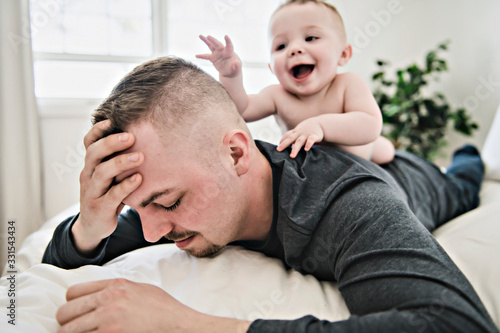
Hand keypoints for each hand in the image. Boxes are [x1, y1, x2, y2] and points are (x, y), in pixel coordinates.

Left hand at [56, 279, 250, 332]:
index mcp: (115, 286)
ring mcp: (108, 320)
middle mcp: (108, 300)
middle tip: (75, 330)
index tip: (76, 315)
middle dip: (67, 324)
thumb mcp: (140, 289)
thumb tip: (97, 296)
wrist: (179, 325)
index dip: (72, 306)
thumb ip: (117, 289)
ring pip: (68, 331)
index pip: (73, 293)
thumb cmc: (163, 309)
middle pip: (65, 313)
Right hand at [72, 121, 143, 253]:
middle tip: (131, 136)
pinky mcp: (100, 208)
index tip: (110, 120)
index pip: (88, 144)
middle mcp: (88, 176)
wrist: (94, 226)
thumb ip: (118, 161)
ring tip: (140, 156)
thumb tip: (143, 137)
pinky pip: (112, 195)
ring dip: (121, 162)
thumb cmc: (108, 194)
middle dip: (111, 143)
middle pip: (94, 154)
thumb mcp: (110, 177)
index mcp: (90, 165)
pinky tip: (139, 178)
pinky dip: (126, 185)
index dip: (96, 131)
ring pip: (102, 173)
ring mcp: (92, 192)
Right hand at [196, 35, 241, 77]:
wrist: (230, 71)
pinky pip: (206, 56)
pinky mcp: (213, 58)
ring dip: (206, 41)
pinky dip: (201, 56)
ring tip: (200, 35)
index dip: (228, 41)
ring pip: (211, 46)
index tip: (226, 36)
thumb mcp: (237, 68)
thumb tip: (236, 64)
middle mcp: (223, 51)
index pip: (229, 46)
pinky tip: (196, 56)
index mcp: (229, 52)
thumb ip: (236, 66)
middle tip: (208, 36)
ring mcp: (217, 53)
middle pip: (218, 44)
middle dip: (213, 40)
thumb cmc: (235, 68)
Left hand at [277, 118, 324, 157]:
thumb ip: (293, 137)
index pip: (287, 135)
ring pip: (300, 141)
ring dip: (295, 148)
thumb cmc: (309, 128)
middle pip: (290, 139)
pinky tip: (306, 149)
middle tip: (278, 150)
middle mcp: (300, 133)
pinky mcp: (314, 136)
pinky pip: (311, 140)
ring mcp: (307, 134)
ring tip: (292, 156)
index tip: (277, 147)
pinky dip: (308, 144)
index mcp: (296, 132)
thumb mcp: (300, 131)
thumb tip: (285, 145)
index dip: (282, 140)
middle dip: (284, 144)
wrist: (321, 123)